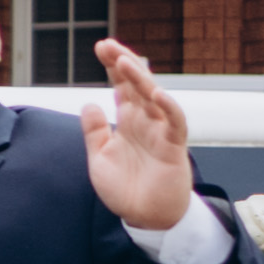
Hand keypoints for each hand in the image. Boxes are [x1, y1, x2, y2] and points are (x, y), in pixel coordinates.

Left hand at [84, 42, 197, 232]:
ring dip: (140, 78)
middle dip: (123, 63)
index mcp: (128, 122)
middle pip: (136, 85)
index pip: (121, 87)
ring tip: (125, 61)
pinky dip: (168, 107)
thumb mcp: (100, 158)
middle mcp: (145, 122)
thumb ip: (94, 132)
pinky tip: (155, 93)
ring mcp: (160, 132)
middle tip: (107, 45)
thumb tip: (89, 103)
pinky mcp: (173, 147)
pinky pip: (174, 122)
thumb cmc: (125, 189)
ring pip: (154, 97)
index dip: (112, 67)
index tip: (100, 46)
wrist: (146, 218)